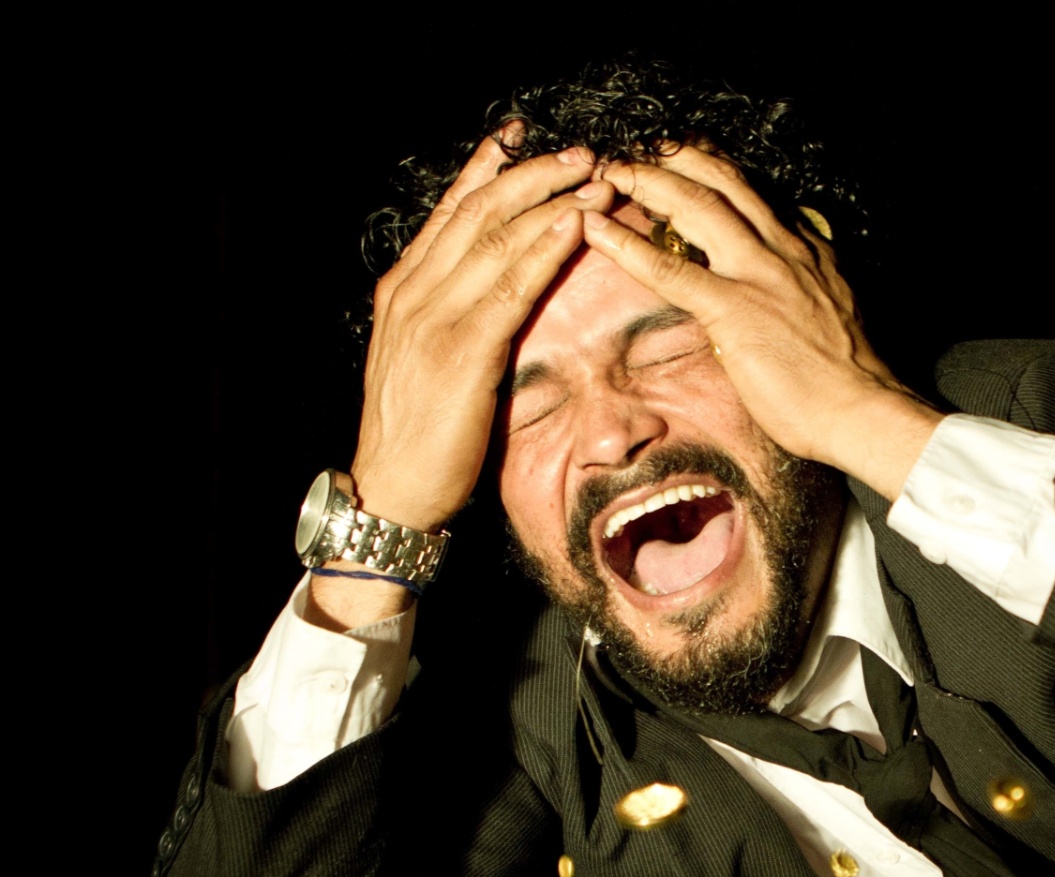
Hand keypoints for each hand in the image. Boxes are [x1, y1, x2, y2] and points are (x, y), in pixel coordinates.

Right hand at [351, 131, 615, 531]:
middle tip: (578, 150)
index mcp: (405, 290)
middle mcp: (415, 292)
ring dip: (550, 200)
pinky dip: (545, 248)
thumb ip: (450, 319)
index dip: (485, 171)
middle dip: (531, 174)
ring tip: (592, 176)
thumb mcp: (427, 360)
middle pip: (478, 211)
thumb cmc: (418, 433)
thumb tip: (488, 295)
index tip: (519, 139)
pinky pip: (511, 286)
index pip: (449, 213)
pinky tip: (574, 224)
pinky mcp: (461, 350)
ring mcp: (434, 318)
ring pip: (496, 237)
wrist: (391, 488)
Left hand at [586, 147, 942, 497]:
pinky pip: (670, 268)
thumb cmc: (848, 377)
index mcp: (806, 249)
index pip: (753, 192)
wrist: (863, 410)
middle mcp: (783, 247)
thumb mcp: (833, 310)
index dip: (712, 168)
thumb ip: (805, 287)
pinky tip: (595, 228)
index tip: (684, 156)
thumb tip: (785, 287)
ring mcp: (758, 273)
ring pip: (696, 204)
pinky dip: (626, 244)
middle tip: (639, 147)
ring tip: (611, 170)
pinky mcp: (734, 308)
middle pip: (723, 180)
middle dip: (676, 157)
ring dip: (648, 180)